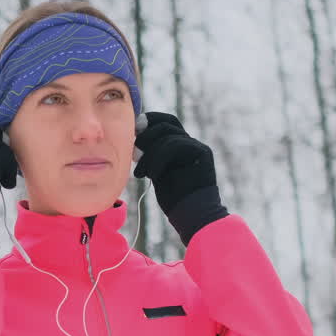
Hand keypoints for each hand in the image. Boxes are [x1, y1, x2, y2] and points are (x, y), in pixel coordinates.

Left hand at [133, 111, 227, 243]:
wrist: (191, 214)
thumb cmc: (173, 197)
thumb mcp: (155, 171)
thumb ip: (150, 154)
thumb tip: (133, 140)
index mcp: (180, 144)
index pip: (165, 122)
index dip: (149, 120)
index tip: (133, 131)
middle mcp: (190, 143)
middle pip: (167, 123)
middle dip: (147, 133)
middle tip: (134, 151)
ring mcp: (198, 147)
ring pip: (168, 134)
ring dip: (149, 152)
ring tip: (141, 171)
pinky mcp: (203, 153)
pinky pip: (175, 145)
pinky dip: (158, 159)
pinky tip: (150, 175)